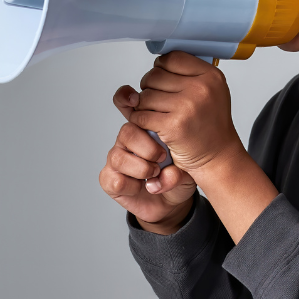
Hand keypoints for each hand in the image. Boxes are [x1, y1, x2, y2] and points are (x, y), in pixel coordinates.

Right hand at [98, 110, 195, 234]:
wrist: (172, 200)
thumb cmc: (179, 174)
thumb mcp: (188, 165)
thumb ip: (180, 165)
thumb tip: (167, 173)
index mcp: (144, 126)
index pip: (126, 104)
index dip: (125, 98)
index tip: (135, 100)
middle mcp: (127, 140)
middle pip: (127, 131)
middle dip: (146, 146)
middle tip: (163, 157)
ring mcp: (117, 159)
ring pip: (118, 157)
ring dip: (141, 168)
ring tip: (156, 172)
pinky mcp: (110, 180)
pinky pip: (116, 180)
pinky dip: (133, 186)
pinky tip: (145, 186)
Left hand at [121, 52, 244, 173]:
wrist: (218, 156)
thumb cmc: (210, 125)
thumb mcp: (208, 92)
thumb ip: (184, 75)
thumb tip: (155, 64)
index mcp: (211, 76)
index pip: (172, 58)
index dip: (161, 68)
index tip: (163, 80)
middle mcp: (201, 88)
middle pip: (154, 75)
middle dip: (149, 88)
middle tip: (158, 101)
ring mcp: (187, 107)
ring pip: (144, 96)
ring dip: (143, 106)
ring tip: (157, 114)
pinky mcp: (174, 126)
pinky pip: (141, 116)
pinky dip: (141, 122)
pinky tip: (153, 126)